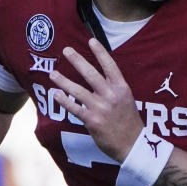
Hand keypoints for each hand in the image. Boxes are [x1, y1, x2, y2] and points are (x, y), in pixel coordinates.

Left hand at [49, 38, 143, 161]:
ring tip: (53, 74)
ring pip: (78, 90)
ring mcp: (101, 108)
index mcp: (122, 88)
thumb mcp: (128, 100)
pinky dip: (64, 100)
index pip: (110, 66)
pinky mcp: (92, 120)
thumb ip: (114, 89)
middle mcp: (111, 95)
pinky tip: (56, 94)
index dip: (100, 52)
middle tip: (67, 50)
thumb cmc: (130, 123)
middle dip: (77, 60)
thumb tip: (101, 79)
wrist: (133, 145)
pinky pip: (74, 108)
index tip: (91, 40)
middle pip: (91, 74)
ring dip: (64, 81)